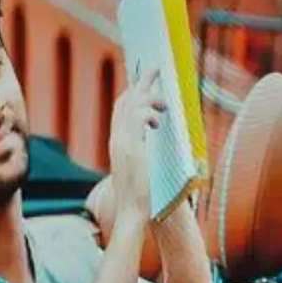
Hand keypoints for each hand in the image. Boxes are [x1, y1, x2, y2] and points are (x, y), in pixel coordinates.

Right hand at [109, 67, 165, 225]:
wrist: (132, 214)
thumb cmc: (141, 197)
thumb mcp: (143, 169)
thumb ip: (147, 153)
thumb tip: (159, 140)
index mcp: (119, 144)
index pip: (121, 110)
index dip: (132, 93)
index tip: (142, 82)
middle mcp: (117, 141)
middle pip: (125, 101)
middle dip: (141, 83)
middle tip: (155, 68)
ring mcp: (121, 144)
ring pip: (131, 106)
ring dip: (150, 97)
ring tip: (164, 101)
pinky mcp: (130, 148)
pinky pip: (138, 119)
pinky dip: (149, 113)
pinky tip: (158, 120)